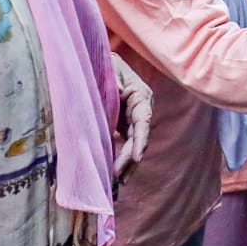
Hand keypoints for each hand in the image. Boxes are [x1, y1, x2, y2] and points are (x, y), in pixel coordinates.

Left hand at [110, 53, 152, 181]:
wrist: (103, 62)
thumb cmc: (107, 64)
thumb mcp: (111, 69)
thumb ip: (115, 80)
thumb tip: (118, 91)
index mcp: (141, 96)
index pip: (144, 121)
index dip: (141, 140)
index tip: (137, 157)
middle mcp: (141, 110)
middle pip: (139, 138)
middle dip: (130, 159)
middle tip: (117, 176)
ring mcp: (134, 118)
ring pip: (134, 145)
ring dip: (128, 164)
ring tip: (119, 183)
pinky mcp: (125, 125)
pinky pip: (126, 144)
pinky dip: (121, 158)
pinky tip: (115, 174)